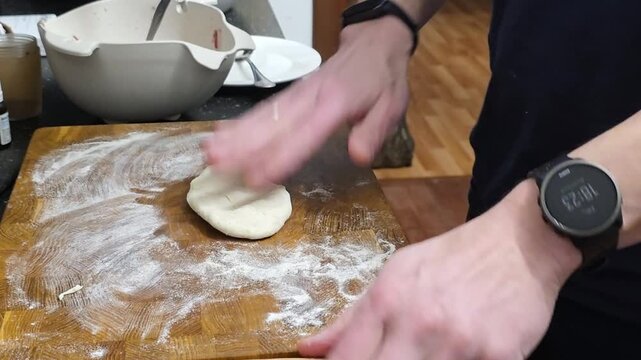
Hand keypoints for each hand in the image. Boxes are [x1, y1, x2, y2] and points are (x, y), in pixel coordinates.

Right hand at [202, 17, 413, 187]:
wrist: (373, 44)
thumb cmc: (382, 80)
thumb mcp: (391, 107)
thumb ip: (372, 132)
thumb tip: (357, 157)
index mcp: (335, 104)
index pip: (304, 135)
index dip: (280, 157)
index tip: (257, 178)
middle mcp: (310, 98)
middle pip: (273, 125)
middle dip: (243, 147)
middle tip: (217, 164)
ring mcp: (297, 94)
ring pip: (262, 116)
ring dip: (235, 135)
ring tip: (210, 153)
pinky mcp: (291, 94)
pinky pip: (264, 110)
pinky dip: (241, 123)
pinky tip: (222, 134)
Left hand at [298, 181, 581, 359]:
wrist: (521, 242)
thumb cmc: (453, 258)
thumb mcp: (397, 274)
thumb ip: (351, 317)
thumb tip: (308, 349)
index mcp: (387, 300)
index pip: (347, 359)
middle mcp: (418, 323)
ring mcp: (459, 344)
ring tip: (425, 356)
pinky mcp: (499, 357)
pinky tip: (458, 358)